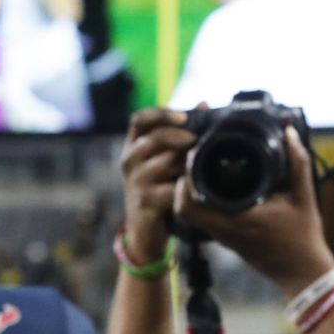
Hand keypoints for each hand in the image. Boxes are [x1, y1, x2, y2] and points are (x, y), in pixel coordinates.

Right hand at [120, 107, 198, 264]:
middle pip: (153, 137)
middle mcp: (129, 160)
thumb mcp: (167, 159)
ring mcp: (135, 181)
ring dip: (185, 162)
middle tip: (198, 141)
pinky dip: (186, 186)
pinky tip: (197, 186)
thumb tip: (203, 104)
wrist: (146, 230)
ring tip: (199, 165)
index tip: (184, 116)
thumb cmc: (161, 188)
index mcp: (134, 145)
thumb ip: (181, 134)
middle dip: (179, 136)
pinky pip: (169, 188)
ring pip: (163, 162)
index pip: (140, 119)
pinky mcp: (145, 201)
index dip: (161, 114)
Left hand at [174, 121, 333, 293]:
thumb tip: (288, 133)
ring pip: (190, 214)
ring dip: (189, 191)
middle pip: (183, 206)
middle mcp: (223, 231)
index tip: (194, 154)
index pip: (191, 201)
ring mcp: (223, 238)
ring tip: (200, 167)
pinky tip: (213, 184)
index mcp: (236, 220)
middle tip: (194, 158)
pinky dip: (200, 201)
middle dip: (183, 180)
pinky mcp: (226, 240)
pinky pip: (202, 219)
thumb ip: (297, 163)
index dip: (185, 177)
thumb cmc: (304, 238)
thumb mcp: (304, 196)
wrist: (304, 274)